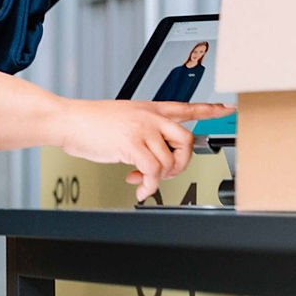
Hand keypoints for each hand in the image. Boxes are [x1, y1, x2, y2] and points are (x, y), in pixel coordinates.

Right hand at [56, 100, 235, 202]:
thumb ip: (142, 130)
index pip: (187, 107)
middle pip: (187, 140)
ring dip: (160, 178)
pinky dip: (148, 186)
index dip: (210, 110)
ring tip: (143, 181)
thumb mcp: (123, 117)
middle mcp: (150, 116)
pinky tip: (138, 188)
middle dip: (182, 163)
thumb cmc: (90, 122)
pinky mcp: (131, 144)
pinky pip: (152, 172)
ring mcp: (142, 129)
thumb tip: (151, 155)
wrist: (69, 120)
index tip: (227, 110)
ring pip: (169, 160)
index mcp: (150, 108)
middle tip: (168, 172)